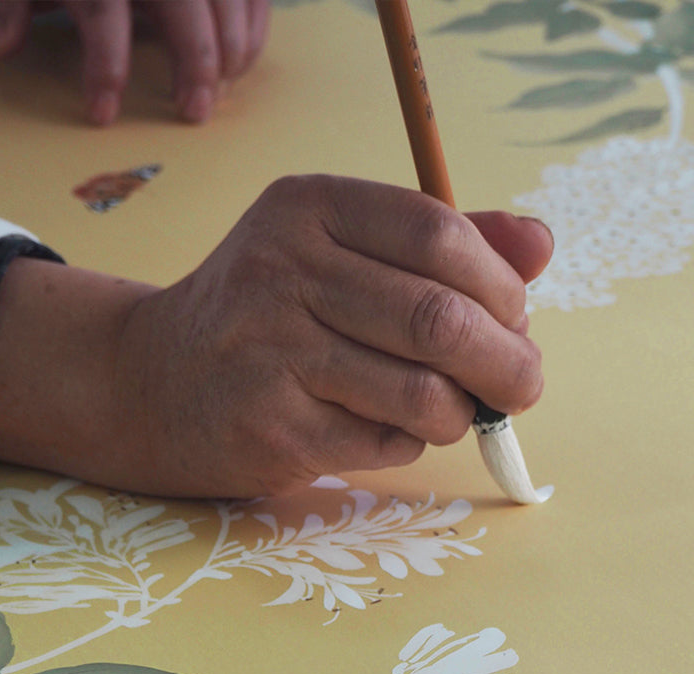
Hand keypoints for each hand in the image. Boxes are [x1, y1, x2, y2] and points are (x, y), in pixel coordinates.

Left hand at [0, 0, 269, 124]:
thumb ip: (8, 4)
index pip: (102, 12)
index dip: (104, 66)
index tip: (101, 114)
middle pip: (186, 6)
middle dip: (196, 62)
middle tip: (193, 113)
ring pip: (230, 0)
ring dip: (232, 50)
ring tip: (219, 92)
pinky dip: (254, 28)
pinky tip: (241, 63)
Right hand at [0, 177, 553, 499]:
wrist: (153, 383)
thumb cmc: (270, 315)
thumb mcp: (339, 253)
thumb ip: (441, 245)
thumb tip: (540, 244)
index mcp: (310, 208)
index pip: (439, 234)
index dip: (500, 286)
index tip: (515, 319)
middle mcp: (284, 270)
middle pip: (439, 319)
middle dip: (504, 362)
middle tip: (522, 385)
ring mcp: (271, 352)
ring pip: (421, 393)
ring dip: (459, 413)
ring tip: (450, 411)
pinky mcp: (272, 428)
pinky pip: (384, 443)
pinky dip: (408, 444)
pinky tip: (388, 430)